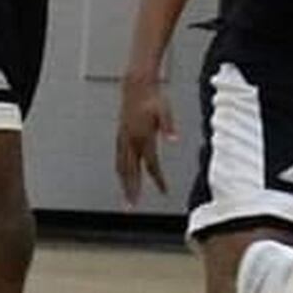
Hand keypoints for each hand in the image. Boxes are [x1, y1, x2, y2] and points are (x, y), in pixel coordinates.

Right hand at [116, 73, 175, 202]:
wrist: (136, 85)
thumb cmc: (152, 97)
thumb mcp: (164, 110)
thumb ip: (168, 126)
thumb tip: (175, 140)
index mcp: (143, 137)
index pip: (151, 165)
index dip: (158, 180)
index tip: (164, 191)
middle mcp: (131, 141)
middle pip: (131, 172)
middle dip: (132, 190)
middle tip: (132, 207)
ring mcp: (123, 138)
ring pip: (121, 167)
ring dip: (123, 184)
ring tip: (125, 197)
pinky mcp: (120, 135)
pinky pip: (118, 158)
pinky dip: (119, 170)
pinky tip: (121, 175)